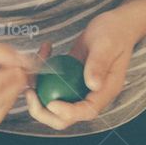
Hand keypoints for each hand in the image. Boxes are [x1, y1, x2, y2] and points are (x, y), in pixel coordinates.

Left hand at [26, 11, 139, 129]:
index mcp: (104, 92)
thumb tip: (93, 85)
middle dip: (44, 113)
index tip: (51, 103)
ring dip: (37, 97)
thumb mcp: (107, 44)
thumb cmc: (115, 32)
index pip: (86, 112)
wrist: (115, 26)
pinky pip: (50, 87)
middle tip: (30, 94)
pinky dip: (41, 75)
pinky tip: (43, 52)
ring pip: (52, 106)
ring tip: (30, 79)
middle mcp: (90, 96)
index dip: (67, 113)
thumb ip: (99, 63)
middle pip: (64, 118)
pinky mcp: (67, 83)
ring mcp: (77, 91)